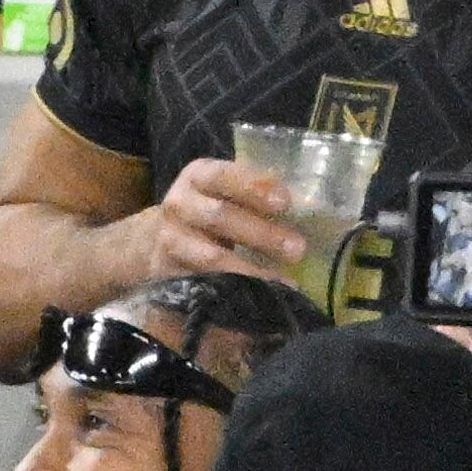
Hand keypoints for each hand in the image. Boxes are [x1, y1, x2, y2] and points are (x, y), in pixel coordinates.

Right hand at [143, 156, 306, 277]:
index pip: (224, 176)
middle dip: (261, 233)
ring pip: (211, 255)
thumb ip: (258, 195)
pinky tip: (259, 294)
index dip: (254, 188)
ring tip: (282, 279)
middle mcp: (180, 203)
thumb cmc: (211, 208)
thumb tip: (311, 208)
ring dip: (250, 268)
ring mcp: (171, 239)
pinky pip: (204, 282)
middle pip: (220, 216)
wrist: (160, 238)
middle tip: (298, 248)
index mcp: (199, 176)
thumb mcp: (228, 192)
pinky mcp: (170, 271)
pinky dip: (234, 288)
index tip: (285, 202)